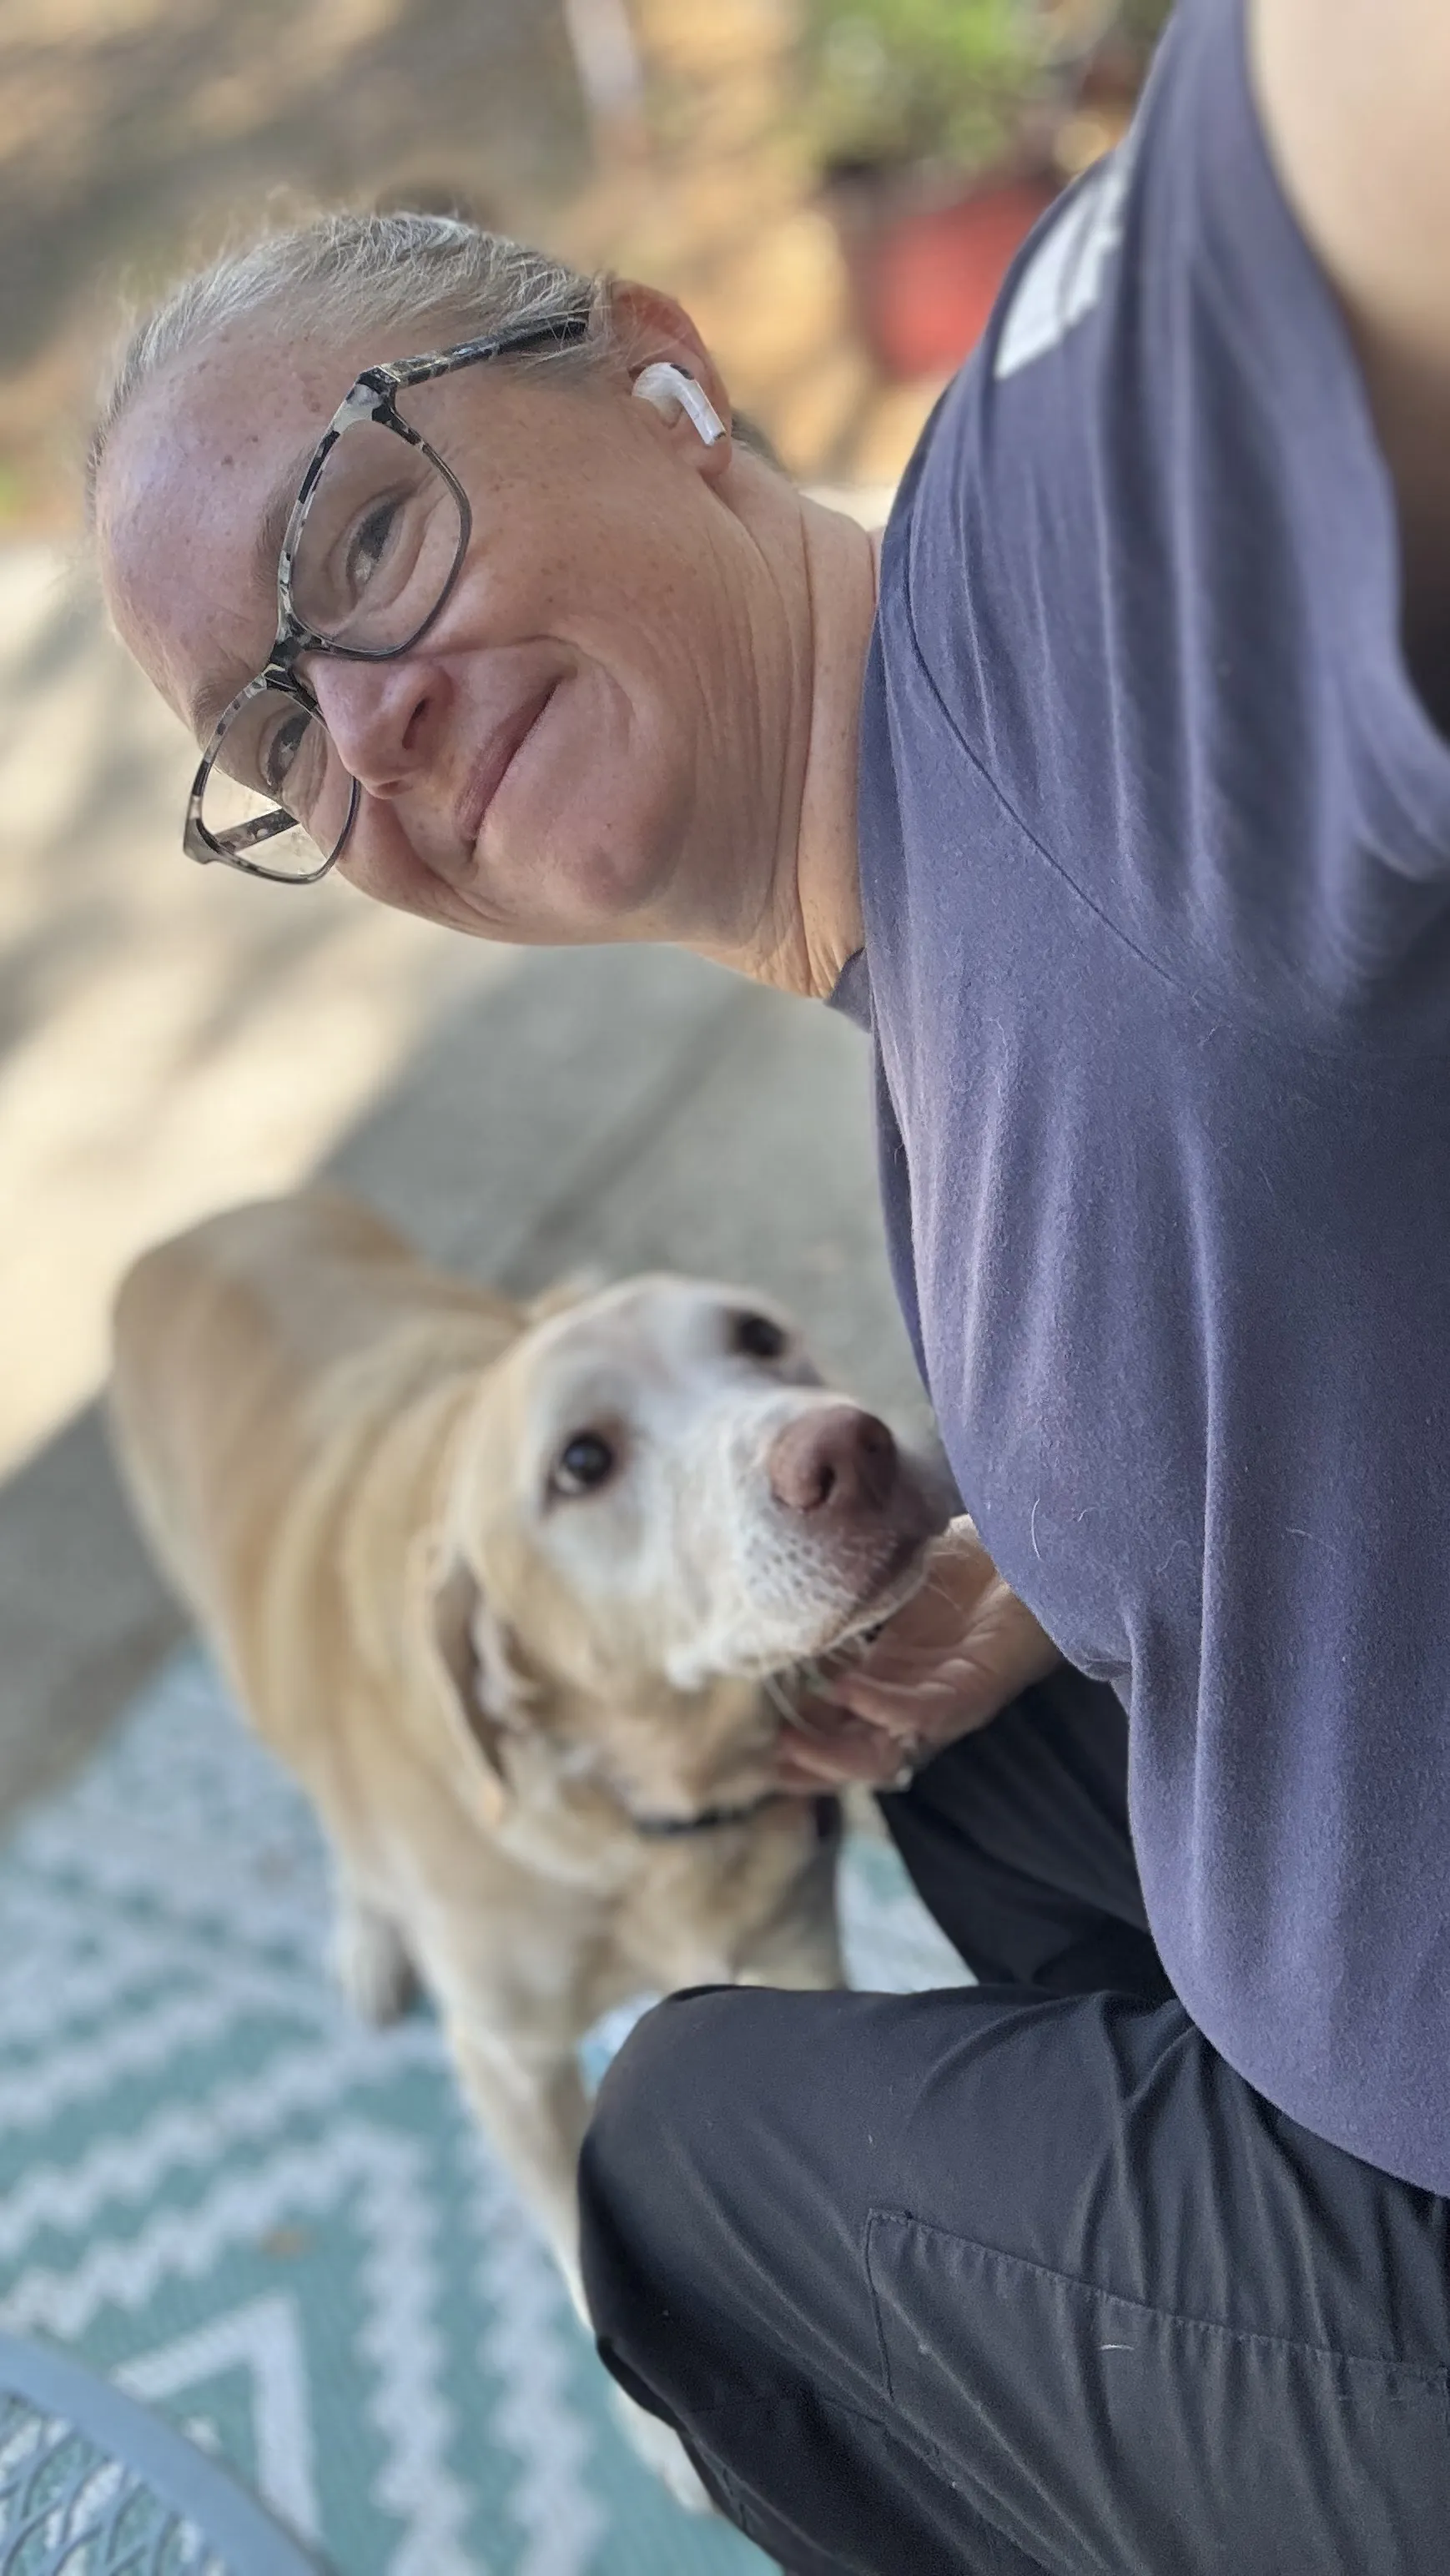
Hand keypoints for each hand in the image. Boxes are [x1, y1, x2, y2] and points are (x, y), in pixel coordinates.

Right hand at [774, 1517, 1061, 1792]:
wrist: (1033, 1537)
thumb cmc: (974, 1551)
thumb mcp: (893, 1569)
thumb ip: (850, 1585)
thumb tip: (790, 1579)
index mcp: (893, 1672)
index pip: (842, 1722)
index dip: (805, 1736)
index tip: (759, 1739)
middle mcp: (916, 1693)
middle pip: (862, 1752)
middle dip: (816, 1762)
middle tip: (772, 1753)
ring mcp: (946, 1695)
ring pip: (889, 1748)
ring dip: (839, 1749)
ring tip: (795, 1735)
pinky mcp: (977, 1687)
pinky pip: (926, 1713)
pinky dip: (882, 1707)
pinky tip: (846, 1689)